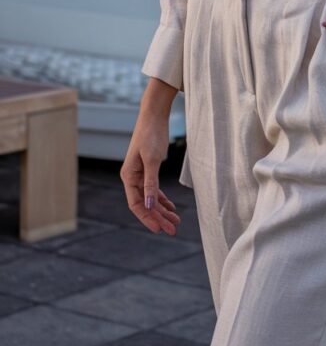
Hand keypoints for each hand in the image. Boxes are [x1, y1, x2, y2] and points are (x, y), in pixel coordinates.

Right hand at [120, 112, 180, 235]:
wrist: (154, 116)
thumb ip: (150, 183)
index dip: (148, 218)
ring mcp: (140, 174)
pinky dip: (163, 199)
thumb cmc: (151, 135)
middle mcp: (132, 178)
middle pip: (145, 204)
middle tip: (174, 230)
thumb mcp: (152, 159)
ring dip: (163, 210)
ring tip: (176, 222)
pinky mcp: (149, 169)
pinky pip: (154, 190)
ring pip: (151, 198)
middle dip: (159, 217)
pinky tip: (172, 208)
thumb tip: (148, 204)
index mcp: (129, 176)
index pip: (136, 204)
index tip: (160, 229)